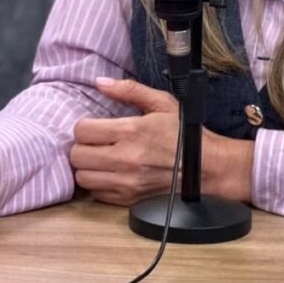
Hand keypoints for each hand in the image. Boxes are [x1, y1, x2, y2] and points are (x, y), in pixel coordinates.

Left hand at [70, 78, 182, 205]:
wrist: (206, 167)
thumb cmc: (183, 134)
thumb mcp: (161, 103)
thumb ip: (129, 90)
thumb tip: (100, 82)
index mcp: (131, 131)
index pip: (82, 131)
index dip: (84, 126)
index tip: (94, 127)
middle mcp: (126, 159)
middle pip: (77, 156)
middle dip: (82, 146)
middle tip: (95, 143)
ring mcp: (127, 182)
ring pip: (83, 177)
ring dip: (87, 167)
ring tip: (100, 159)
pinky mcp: (129, 199)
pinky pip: (96, 194)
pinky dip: (99, 184)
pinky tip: (110, 173)